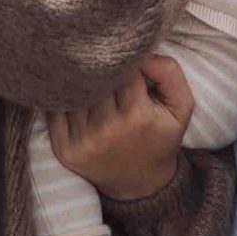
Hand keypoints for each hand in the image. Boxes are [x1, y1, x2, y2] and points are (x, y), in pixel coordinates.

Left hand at [46, 55, 193, 202]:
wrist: (140, 182)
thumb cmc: (161, 136)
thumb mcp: (181, 106)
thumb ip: (169, 71)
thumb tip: (141, 53)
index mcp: (137, 116)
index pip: (122, 70)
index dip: (125, 63)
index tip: (127, 64)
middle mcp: (107, 129)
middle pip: (96, 80)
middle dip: (102, 72)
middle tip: (107, 71)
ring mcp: (82, 140)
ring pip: (75, 93)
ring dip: (82, 86)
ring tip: (94, 87)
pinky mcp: (63, 149)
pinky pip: (56, 111)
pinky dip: (64, 101)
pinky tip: (77, 100)